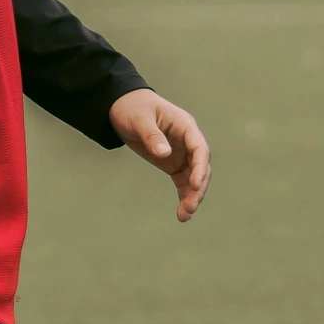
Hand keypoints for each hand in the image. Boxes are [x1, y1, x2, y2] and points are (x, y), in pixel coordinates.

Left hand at [108, 88, 210, 221]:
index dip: (200, 168)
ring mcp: (182, 153)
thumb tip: (165, 153)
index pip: (199, 149)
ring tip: (184, 216)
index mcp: (185, 126)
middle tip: (190, 207)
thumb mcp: (140, 119)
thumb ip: (152, 136)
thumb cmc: (133, 107)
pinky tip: (182, 213)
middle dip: (197, 188)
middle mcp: (188, 141)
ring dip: (192, 196)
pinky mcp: (173, 163)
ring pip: (194, 178)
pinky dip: (184, 196)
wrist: (122, 107)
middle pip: (201, 167)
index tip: (194, 185)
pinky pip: (183, 182)